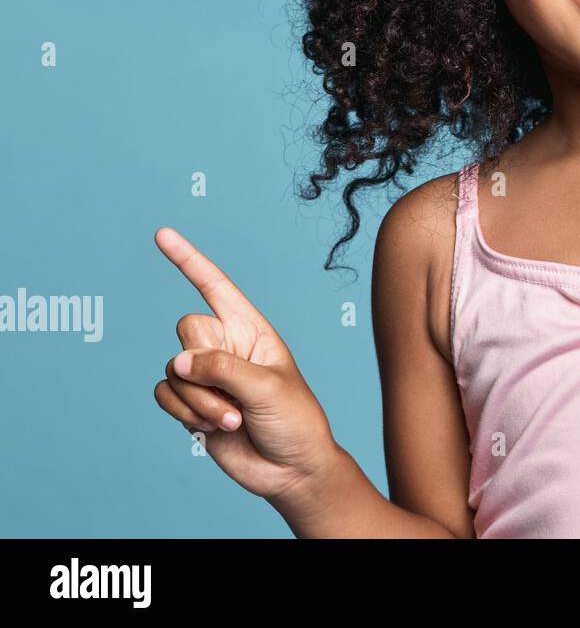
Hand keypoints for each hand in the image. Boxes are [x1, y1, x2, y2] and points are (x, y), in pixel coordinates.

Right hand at [152, 227, 340, 506]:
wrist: (290, 468)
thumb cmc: (294, 420)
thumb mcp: (267, 388)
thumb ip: (222, 370)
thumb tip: (176, 362)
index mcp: (251, 329)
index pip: (215, 286)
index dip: (188, 260)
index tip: (162, 234)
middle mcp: (225, 346)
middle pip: (187, 331)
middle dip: (206, 367)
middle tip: (237, 397)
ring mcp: (205, 375)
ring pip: (173, 371)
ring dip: (200, 401)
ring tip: (234, 419)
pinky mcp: (189, 402)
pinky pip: (163, 394)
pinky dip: (186, 414)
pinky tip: (214, 429)